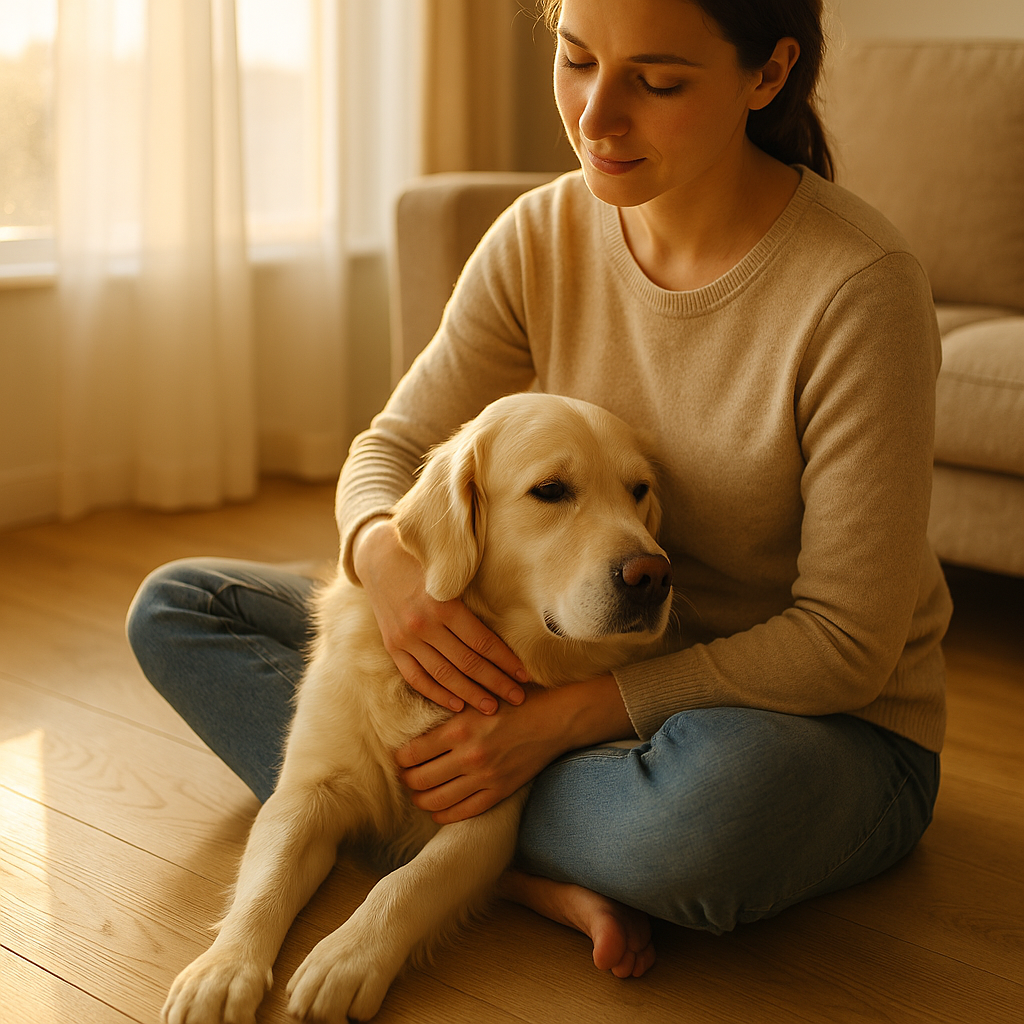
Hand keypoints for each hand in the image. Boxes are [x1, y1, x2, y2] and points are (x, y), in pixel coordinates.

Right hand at [353, 517, 528, 713]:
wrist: (376, 555)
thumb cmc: (423, 557)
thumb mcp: (450, 569)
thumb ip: (473, 591)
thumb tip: (512, 613)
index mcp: (443, 604)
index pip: (482, 641)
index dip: (506, 660)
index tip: (525, 674)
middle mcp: (423, 625)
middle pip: (467, 663)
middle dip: (496, 683)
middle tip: (518, 698)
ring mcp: (405, 639)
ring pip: (444, 675)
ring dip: (471, 694)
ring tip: (492, 707)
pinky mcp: (392, 646)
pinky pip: (416, 678)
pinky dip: (437, 694)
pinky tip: (457, 705)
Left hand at [396, 676, 634, 823]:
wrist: (555, 718)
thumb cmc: (516, 700)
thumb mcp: (478, 698)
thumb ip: (449, 711)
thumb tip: (415, 724)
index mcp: (459, 728)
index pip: (411, 754)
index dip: (400, 759)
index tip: (400, 757)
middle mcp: (468, 756)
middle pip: (418, 780)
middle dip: (406, 780)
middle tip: (406, 776)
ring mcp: (485, 778)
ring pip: (436, 800)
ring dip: (420, 800)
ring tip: (418, 793)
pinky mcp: (499, 792)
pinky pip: (463, 812)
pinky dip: (444, 814)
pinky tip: (438, 809)